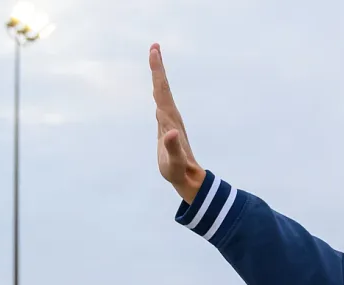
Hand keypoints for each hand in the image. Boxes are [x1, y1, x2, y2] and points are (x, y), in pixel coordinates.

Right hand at [148, 43, 204, 203]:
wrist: (188, 178)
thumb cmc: (179, 172)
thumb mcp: (175, 163)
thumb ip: (173, 148)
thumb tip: (171, 132)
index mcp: (170, 120)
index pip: (162, 91)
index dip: (158, 72)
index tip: (155, 52)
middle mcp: (171, 116)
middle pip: (163, 87)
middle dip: (158, 67)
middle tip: (155, 46)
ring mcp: (170, 120)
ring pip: (162, 93)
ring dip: (158, 75)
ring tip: (155, 58)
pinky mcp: (167, 125)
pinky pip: (161, 102)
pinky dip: (158, 90)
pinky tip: (157, 89)